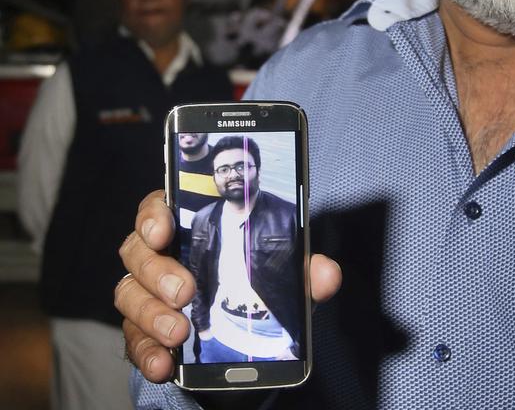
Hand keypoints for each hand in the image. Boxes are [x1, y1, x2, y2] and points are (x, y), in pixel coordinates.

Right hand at [115, 190, 342, 382]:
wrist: (243, 332)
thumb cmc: (256, 280)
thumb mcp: (283, 272)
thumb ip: (304, 270)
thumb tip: (327, 275)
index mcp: (188, 228)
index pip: (156, 208)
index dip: (152, 215)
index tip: (163, 230)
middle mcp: (159, 257)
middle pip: (137, 253)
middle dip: (158, 272)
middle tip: (185, 291)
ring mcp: (147, 294)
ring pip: (128, 295)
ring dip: (150, 314)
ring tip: (179, 332)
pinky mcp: (144, 331)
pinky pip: (133, 340)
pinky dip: (146, 353)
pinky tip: (163, 365)